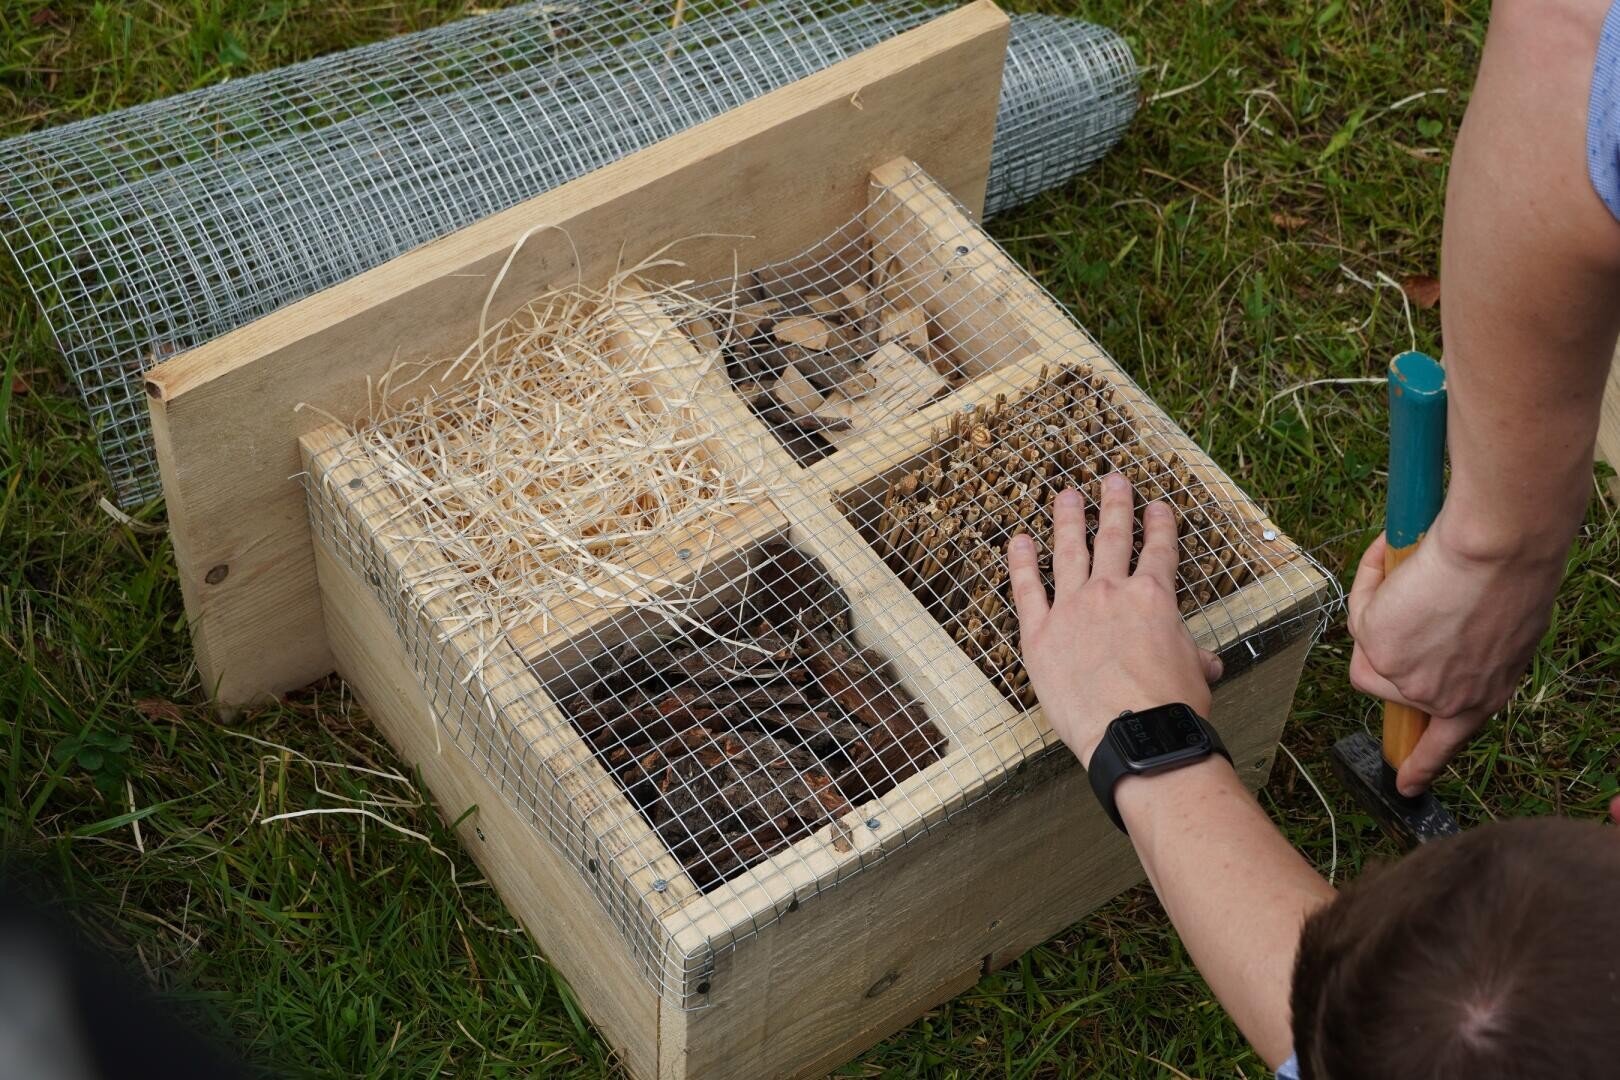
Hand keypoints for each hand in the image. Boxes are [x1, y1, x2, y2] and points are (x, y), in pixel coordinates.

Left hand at [1008, 472, 1222, 767]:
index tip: (1158, 506)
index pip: (1159, 551)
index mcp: (1154, 598)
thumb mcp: (1195, 673)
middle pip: (1114, 538)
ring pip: (1069, 551)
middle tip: (1112, 480)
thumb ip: (1193, 656)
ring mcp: (1073, 608)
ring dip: (1068, 520)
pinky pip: (1027, 589)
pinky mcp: (1040, 633)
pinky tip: (1019, 541)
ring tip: (1066, 496)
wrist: (1136, 734)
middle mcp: (1112, 592)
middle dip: (1115, 505)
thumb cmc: (1170, 709)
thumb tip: (1207, 662)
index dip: (1160, 525)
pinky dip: (1021, 563)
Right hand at [1347, 520, 1562, 794]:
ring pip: (1369, 650)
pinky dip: (1373, 584)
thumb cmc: (1515, 578)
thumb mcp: (1504, 630)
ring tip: (1413, 574)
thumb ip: (1470, 651)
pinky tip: (1397, 560)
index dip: (1422, 763)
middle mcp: (1444, 700)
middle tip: (1402, 605)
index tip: (1407, 785)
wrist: (1498, 554)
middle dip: (1388, 644)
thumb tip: (1435, 639)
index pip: (1446, 743)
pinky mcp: (1379, 653)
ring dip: (1380, 611)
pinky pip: (1360, 615)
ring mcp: (1407, 681)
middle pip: (1390, 683)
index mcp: (1484, 697)